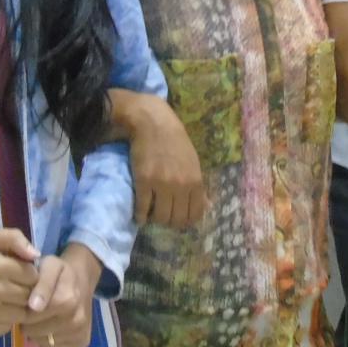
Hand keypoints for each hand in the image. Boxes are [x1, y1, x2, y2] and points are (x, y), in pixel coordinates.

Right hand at [0, 228, 39, 340]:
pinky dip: (7, 319)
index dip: (30, 274)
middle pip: (30, 296)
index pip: (33, 275)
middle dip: (27, 291)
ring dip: (19, 307)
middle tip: (16, 287)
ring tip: (8, 299)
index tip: (22, 273)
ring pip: (22, 314)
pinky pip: (8, 327)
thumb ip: (14, 238)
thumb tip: (36, 255)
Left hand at [23, 243, 101, 346]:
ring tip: (42, 318)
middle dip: (29, 324)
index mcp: (67, 301)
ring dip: (38, 333)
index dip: (24, 311)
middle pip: (37, 332)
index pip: (32, 317)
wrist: (83, 278)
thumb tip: (34, 306)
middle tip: (33, 312)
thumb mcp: (50, 266)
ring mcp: (80, 333)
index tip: (26, 303)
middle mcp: (77, 320)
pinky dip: (49, 341)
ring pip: (44, 343)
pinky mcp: (82, 342)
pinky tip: (52, 327)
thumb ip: (41, 284)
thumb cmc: (61, 272)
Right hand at [127, 97, 205, 227]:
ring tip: (152, 214)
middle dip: (170, 222)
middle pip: (177, 220)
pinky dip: (140, 216)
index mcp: (195, 181)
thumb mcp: (194, 163)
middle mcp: (180, 185)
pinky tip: (140, 215)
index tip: (178, 219)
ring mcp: (161, 184)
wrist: (154, 123)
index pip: (195, 215)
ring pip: (160, 217)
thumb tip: (207, 207)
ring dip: (155, 220)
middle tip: (163, 216)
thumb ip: (199, 186)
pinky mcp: (143, 181)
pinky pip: (142, 209)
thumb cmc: (176, 143)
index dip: (186, 221)